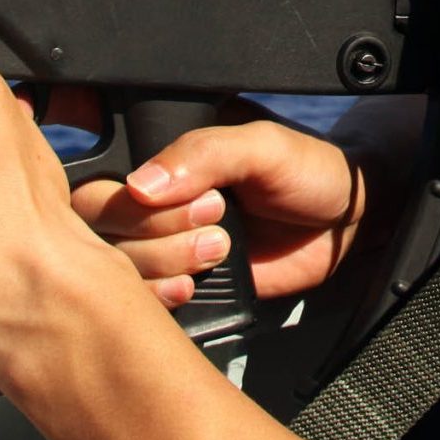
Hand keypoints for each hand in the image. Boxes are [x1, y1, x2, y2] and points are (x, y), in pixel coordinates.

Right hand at [43, 97, 369, 305]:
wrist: (345, 226)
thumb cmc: (309, 170)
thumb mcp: (263, 145)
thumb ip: (204, 153)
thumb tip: (141, 184)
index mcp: (161, 144)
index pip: (100, 158)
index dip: (105, 176)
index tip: (143, 191)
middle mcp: (151, 192)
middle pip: (95, 213)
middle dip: (146, 222)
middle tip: (213, 214)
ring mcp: (159, 238)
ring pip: (111, 258)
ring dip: (159, 258)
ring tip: (218, 246)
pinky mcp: (175, 280)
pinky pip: (138, 295)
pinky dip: (158, 294)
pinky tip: (193, 283)